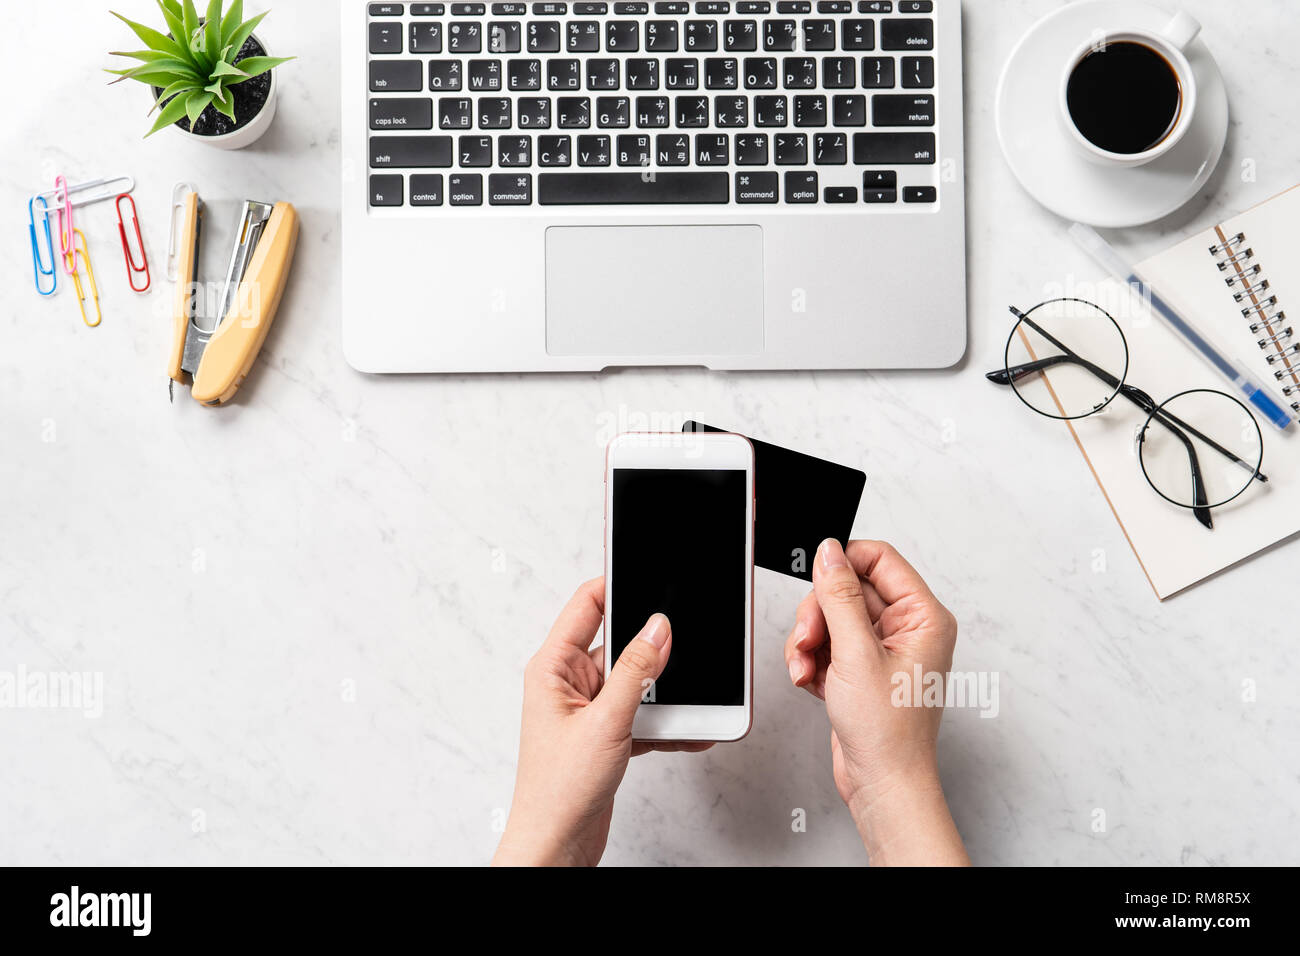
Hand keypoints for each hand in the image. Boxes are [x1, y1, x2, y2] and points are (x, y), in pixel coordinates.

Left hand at [492, 578, 711, 865]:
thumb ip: (636, 671)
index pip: (586, 604)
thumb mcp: (606, 721)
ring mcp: (588, 708)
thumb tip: (658, 628)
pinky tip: (690, 730)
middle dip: (654, 649)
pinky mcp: (605, 733)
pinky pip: (642, 714)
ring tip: (694, 702)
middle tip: (685, 648)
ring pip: (636, 682)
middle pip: (619, 643)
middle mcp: (568, 683)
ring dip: (665, 694)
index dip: (617, 583)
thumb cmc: (558, 791)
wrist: (557, 845)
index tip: (650, 572)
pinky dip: (665, 722)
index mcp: (553, 667)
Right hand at [785, 539, 967, 865]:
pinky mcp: (862, 669)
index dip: (842, 564)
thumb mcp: (857, 654)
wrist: (882, 784)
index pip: (880, 560)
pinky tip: (811, 681)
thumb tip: (829, 552)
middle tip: (808, 640)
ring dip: (810, 641)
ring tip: (805, 668)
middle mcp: (907, 629)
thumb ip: (839, 597)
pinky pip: (828, 644)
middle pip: (848, 589)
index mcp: (923, 617)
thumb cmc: (889, 732)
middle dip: (819, 615)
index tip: (816, 578)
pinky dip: (812, 660)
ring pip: (832, 617)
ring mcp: (883, 650)